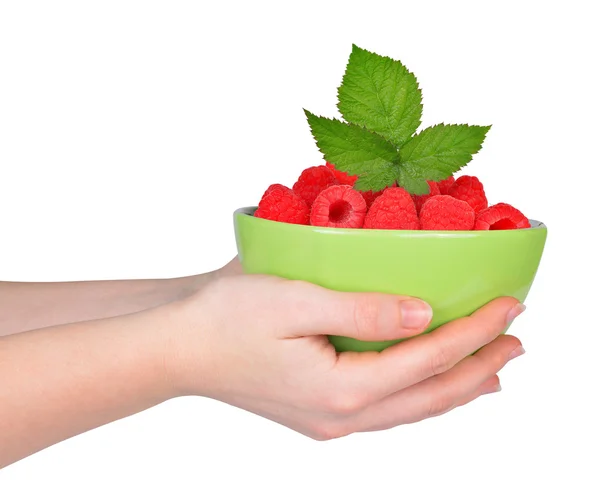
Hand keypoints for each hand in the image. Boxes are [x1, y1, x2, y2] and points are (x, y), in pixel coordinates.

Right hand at [168, 274, 524, 439]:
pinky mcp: (320, 411)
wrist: (179, 347)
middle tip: (518, 342)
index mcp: (340, 389)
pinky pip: (388, 409)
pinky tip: (429, 384)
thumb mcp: (294, 301)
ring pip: (413, 410)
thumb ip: (362, 310)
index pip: (428, 359)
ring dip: (456, 386)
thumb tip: (422, 314)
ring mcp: (330, 420)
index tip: (510, 306)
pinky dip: (421, 394)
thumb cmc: (226, 319)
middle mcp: (342, 415)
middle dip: (480, 368)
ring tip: (491, 370)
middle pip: (431, 396)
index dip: (475, 332)